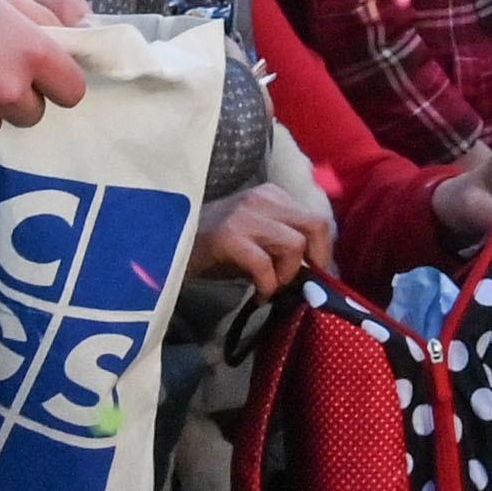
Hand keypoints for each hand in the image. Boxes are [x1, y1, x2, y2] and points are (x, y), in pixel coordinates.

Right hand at [191, 184, 333, 293]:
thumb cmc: (217, 248)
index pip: (317, 218)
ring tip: (272, 287)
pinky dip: (267, 285)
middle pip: (315, 225)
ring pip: (294, 244)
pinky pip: (264, 264)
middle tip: (301, 283)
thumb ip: (285, 244)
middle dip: (317, 259)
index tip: (315, 274)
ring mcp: (245, 216)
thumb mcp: (257, 237)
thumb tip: (316, 270)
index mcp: (272, 195)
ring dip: (287, 274)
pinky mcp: (229, 237)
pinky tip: (258, 295)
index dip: (323, 251)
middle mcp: (262, 199)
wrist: (169, 247)